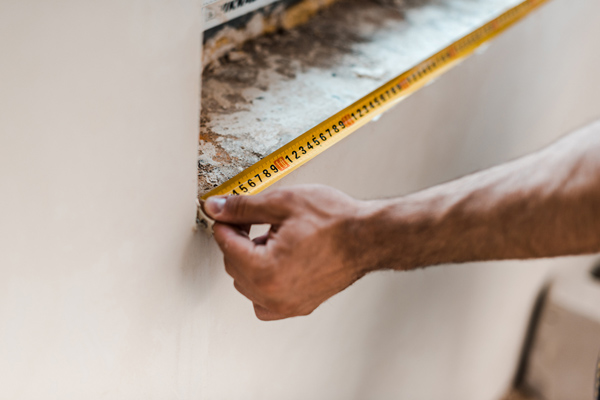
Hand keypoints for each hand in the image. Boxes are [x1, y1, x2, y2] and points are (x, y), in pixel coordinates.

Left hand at [204, 185, 372, 320]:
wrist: (368, 237)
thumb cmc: (334, 220)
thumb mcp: (283, 203)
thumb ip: (243, 208)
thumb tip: (216, 208)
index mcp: (264, 270)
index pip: (225, 245)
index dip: (225, 222)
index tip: (228, 212)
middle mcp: (273, 295)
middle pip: (233, 265)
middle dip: (237, 241)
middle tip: (251, 220)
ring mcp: (287, 305)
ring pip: (246, 284)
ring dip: (249, 261)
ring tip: (271, 238)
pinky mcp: (300, 306)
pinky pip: (265, 301)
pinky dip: (262, 283)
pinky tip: (275, 262)